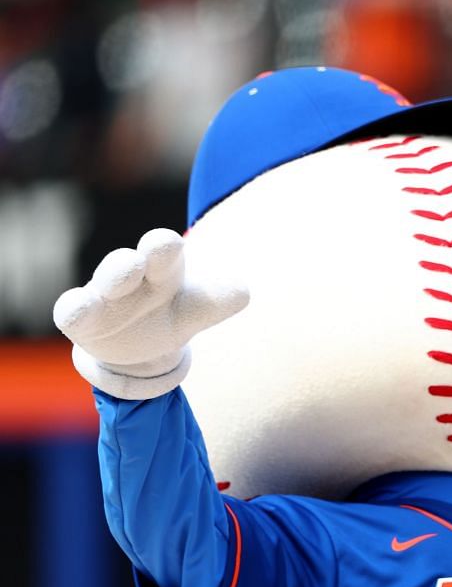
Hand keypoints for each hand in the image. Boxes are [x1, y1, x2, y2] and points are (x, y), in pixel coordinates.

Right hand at [53, 228, 248, 398]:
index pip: (163, 252)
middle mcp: (131, 276)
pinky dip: (74, 309)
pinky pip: (72, 311)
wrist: (138, 343)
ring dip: (113, 276)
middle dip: (136, 259)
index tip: (169, 243)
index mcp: (162, 269)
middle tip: (145, 255)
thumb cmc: (171, 313)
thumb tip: (244, 291)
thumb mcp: (198, 310)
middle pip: (130, 263)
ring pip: (104, 282)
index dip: (164, 248)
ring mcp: (103, 296)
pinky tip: (76, 310)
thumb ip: (218, 300)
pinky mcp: (82, 320)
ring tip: (125, 270)